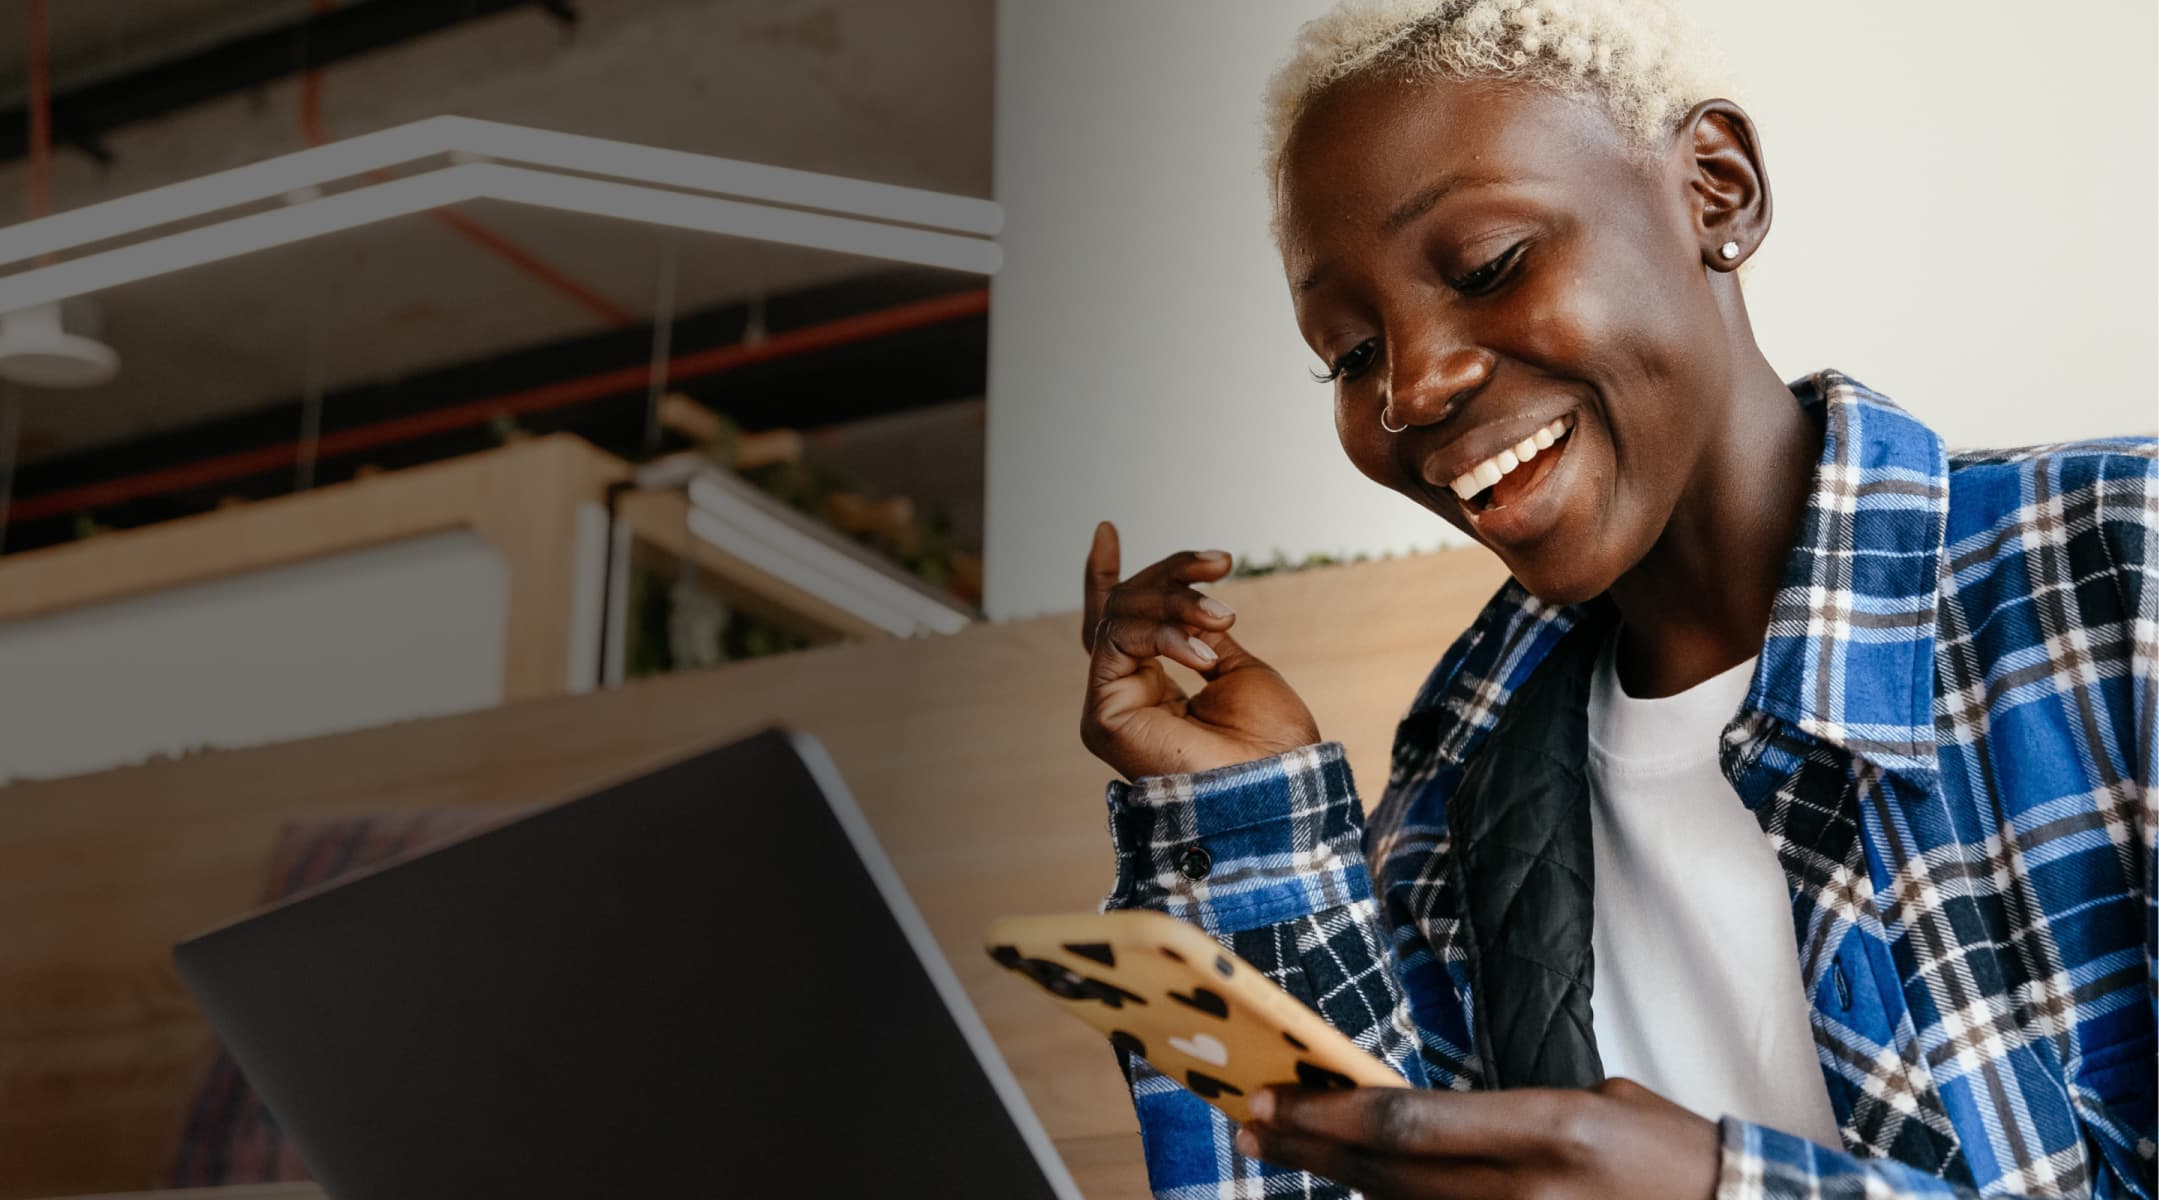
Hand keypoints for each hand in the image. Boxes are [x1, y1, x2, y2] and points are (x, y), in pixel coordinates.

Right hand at [1080, 522, 1321, 779]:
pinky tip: (1203, 654)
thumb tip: (1185, 605)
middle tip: (1220, 562)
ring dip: (1177, 602)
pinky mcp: (1102, 716)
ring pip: (1120, 617)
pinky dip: (1165, 633)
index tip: (1105, 529)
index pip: (1119, 625)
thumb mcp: (1235, 669)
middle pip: (1122, 610)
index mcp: (1152, 692)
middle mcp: (1124, 697)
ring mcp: (1109, 707)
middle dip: (1171, 576)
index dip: (1107, 575)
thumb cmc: (1268, 740)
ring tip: (1225, 617)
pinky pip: (1118, 640)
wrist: (1277, 786)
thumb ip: (1197, 636)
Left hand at [1237, 1078, 1719, 1199]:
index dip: (1329, 1113)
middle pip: (1386, 1171)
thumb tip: (1427, 1121)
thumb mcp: (1595, 1104)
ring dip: (1335, 1179)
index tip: (1275, 1095)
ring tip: (1280, 1148)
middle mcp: (1524, 1190)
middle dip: (1308, 1144)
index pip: (1409, 1123)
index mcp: (1547, 1129)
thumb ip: (1505, 1112)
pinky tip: (1354, 1190)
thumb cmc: (1670, 1158)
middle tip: (1251, 1121)